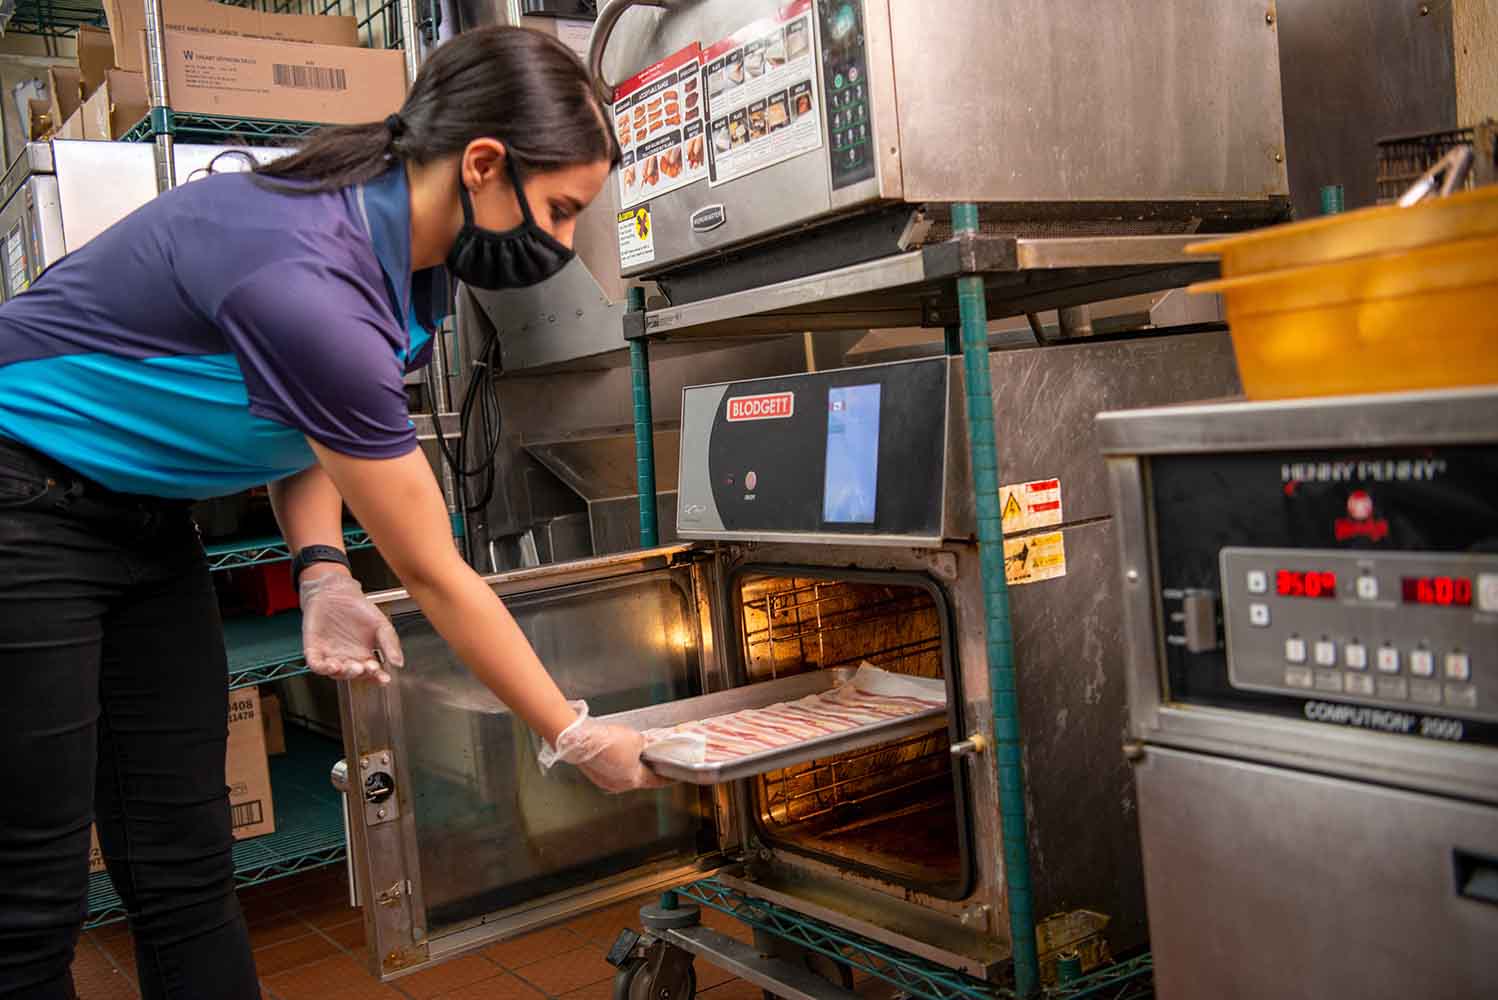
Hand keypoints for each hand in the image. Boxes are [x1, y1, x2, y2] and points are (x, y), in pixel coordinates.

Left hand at [299, 570, 402, 684]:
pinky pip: (317, 665)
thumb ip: (390, 643)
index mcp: (364, 655)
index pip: (372, 673)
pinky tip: (332, 664)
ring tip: (352, 666)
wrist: (336, 593)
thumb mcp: (381, 625)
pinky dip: (323, 668)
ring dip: (344, 673)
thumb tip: (398, 663)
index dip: (378, 678)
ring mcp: (330, 656)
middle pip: (354, 675)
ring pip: (335, 674)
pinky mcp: (314, 650)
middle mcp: (347, 659)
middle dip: (361, 674)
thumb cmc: (358, 609)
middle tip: (367, 667)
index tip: (385, 678)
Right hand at [538, 701, 668, 793]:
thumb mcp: (636, 738)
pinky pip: (610, 769)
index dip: (666, 777)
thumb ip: (644, 745)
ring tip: (630, 748)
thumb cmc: (605, 741)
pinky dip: (616, 761)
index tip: (673, 776)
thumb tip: (643, 746)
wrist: (578, 740)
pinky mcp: (594, 774)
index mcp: (633, 780)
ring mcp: (604, 781)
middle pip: (638, 777)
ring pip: (623, 772)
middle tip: (651, 755)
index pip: (656, 781)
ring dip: (629, 762)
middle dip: (645, 765)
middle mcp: (618, 785)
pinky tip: (614, 749)